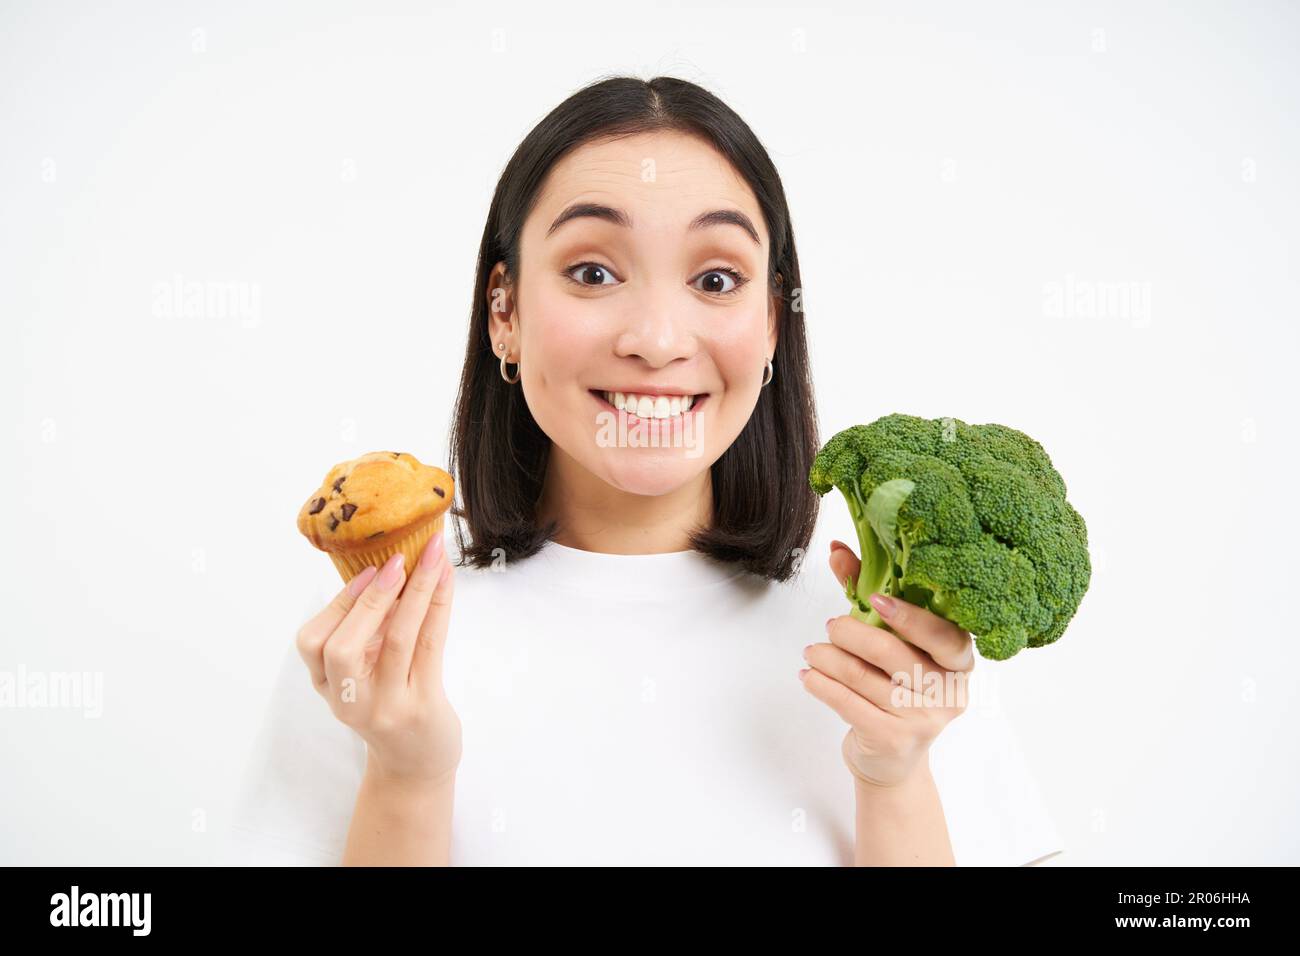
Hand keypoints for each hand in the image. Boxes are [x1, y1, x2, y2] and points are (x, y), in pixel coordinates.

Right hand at [295, 530, 460, 785]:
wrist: (415, 766)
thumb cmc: (390, 707)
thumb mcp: (365, 674)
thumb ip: (367, 632)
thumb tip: (387, 566)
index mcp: (329, 687)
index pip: (314, 643)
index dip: (338, 603)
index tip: (366, 570)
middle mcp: (351, 701)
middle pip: (341, 648)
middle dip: (369, 599)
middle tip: (395, 562)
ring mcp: (386, 707)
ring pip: (396, 642)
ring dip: (415, 591)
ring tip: (431, 556)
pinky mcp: (422, 706)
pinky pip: (430, 646)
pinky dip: (438, 606)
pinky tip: (445, 579)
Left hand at [800, 539, 974, 788]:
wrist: (892, 759)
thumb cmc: (894, 688)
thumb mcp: (890, 639)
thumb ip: (868, 591)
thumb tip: (838, 549)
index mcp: (959, 661)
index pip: (945, 636)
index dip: (910, 617)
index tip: (875, 600)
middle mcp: (948, 691)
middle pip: (893, 654)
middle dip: (851, 634)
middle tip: (830, 626)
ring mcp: (923, 720)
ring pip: (863, 677)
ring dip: (827, 659)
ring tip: (812, 652)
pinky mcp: (893, 740)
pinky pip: (848, 704)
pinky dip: (821, 685)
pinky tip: (809, 676)